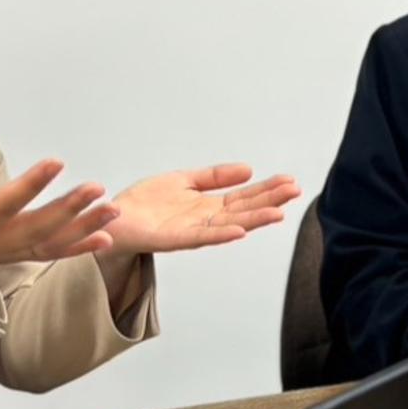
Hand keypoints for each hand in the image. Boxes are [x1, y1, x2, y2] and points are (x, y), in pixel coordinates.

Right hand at [0, 158, 117, 265]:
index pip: (1, 207)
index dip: (29, 186)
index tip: (56, 162)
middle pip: (35, 230)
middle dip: (69, 209)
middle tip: (97, 188)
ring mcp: (8, 254)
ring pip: (51, 244)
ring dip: (84, 228)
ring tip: (113, 209)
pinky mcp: (19, 256)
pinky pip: (53, 254)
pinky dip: (81, 247)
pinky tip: (107, 236)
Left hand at [103, 164, 299, 255]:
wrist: (113, 219)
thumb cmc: (145, 203)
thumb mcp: (184, 180)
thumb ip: (214, 177)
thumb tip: (248, 169)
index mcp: (208, 206)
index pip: (245, 197)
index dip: (268, 189)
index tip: (290, 181)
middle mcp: (205, 220)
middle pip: (244, 209)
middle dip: (270, 200)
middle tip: (295, 191)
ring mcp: (191, 231)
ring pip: (229, 225)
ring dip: (254, 220)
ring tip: (278, 213)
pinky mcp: (173, 239)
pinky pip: (201, 237)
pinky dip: (221, 234)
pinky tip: (240, 230)